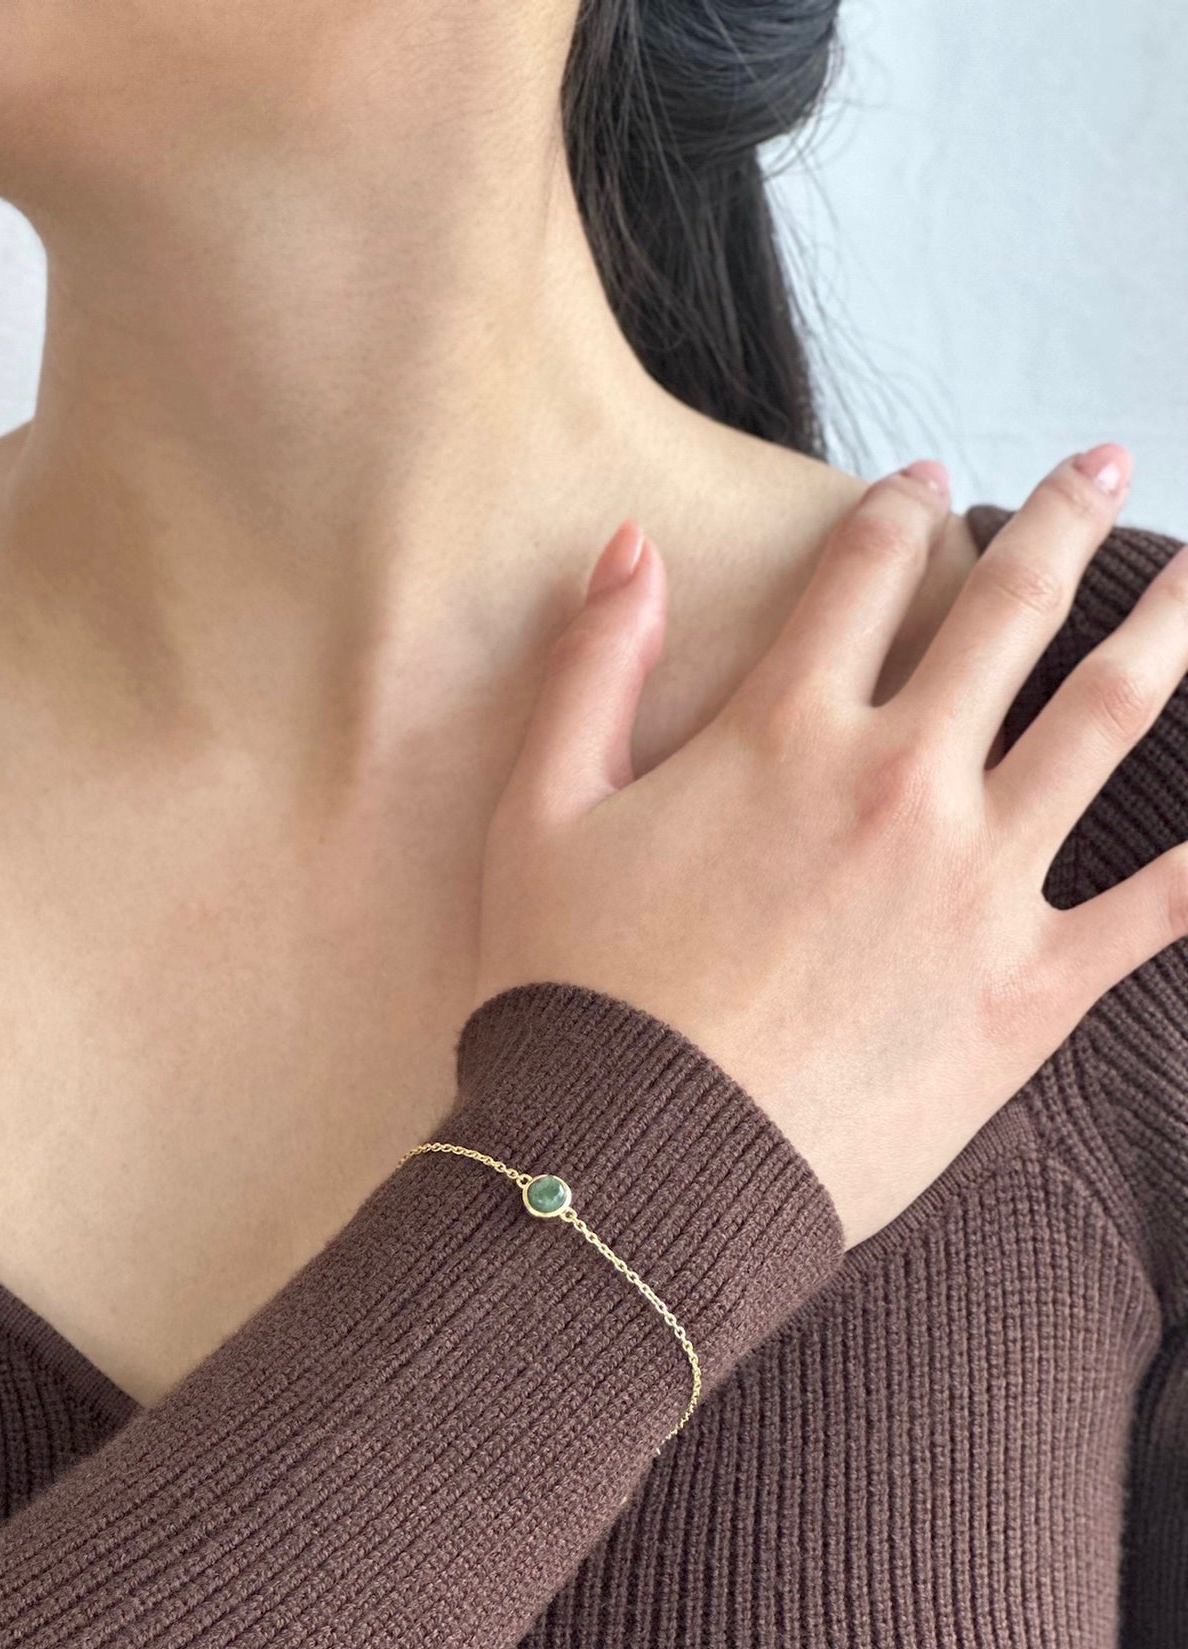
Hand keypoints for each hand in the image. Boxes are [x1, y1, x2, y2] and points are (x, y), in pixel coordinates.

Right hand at [476, 448, 1187, 1249]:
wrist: (638, 1165)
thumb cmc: (575, 997)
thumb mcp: (541, 815)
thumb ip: (591, 669)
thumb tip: (629, 545)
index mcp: (781, 734)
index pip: (861, 576)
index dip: (899, 511)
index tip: (927, 482)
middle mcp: (898, 781)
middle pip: (1007, 613)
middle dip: (1059, 521)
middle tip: (1104, 464)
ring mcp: (978, 882)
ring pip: (1105, 716)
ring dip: (1168, 628)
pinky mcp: (1028, 987)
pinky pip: (1156, 906)